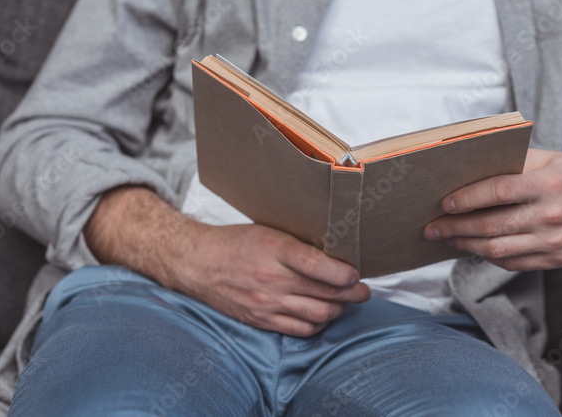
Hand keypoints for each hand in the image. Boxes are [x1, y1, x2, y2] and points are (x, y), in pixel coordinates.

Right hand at [171, 223, 371, 336]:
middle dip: (352, 295)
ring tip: (345, 302)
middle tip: (364, 291)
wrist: (198, 263)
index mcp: (275, 250)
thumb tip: (337, 253)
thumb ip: (299, 245)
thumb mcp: (270, 231)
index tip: (357, 274)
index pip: (316, 265)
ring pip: (317, 315)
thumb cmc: (237, 242)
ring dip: (338, 310)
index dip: (342, 274)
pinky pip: (300, 329)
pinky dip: (318, 324)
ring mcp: (266, 303)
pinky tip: (323, 314)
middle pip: (323, 293)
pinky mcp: (261, 320)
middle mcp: (272, 279)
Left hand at [422, 149, 561, 270]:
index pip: (498, 192)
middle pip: (492, 225)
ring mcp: (554, 242)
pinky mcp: (556, 259)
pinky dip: (490, 256)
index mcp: (549, 184)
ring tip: (448, 238)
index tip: (445, 202)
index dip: (467, 198)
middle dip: (456, 227)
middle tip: (433, 226)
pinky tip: (475, 247)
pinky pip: (514, 263)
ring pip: (499, 250)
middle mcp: (552, 216)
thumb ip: (513, 163)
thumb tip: (471, 169)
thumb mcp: (550, 158)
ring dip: (467, 245)